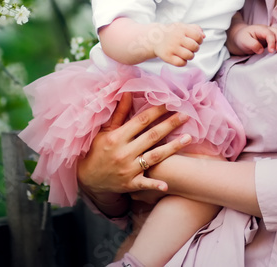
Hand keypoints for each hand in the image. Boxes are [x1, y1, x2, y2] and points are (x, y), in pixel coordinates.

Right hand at [77, 93, 191, 204]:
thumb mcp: (105, 131)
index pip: (141, 120)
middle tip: (186, 115)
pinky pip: (145, 184)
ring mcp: (127, 169)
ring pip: (154, 156)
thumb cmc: (97, 150)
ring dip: (173, 148)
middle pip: (152, 136)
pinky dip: (155, 184)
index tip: (170, 102)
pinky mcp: (130, 184)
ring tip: (189, 138)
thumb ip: (119, 113)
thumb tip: (128, 92)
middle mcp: (123, 152)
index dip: (157, 110)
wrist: (87, 178)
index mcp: (117, 137)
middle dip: (170, 124)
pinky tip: (167, 184)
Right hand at [151, 22, 203, 66]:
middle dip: (195, 48)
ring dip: (190, 56)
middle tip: (190, 48)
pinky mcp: (167, 57)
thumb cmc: (171, 32)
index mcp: (181, 29)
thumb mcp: (182, 26)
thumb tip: (204, 36)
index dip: (199, 40)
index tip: (196, 41)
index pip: (198, 36)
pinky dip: (183, 62)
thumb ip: (195, 28)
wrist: (154, 38)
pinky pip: (181, 63)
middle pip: (194, 47)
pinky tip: (180, 57)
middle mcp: (176, 38)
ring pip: (189, 56)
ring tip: (185, 53)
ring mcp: (172, 48)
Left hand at [227, 24, 276, 54]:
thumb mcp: (243, 41)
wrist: (240, 37)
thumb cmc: (242, 39)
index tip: (271, 51)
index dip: (272, 42)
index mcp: (260, 29)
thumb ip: (252, 45)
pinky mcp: (273, 37)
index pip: (269, 33)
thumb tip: (261, 50)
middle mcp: (267, 29)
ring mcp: (271, 32)